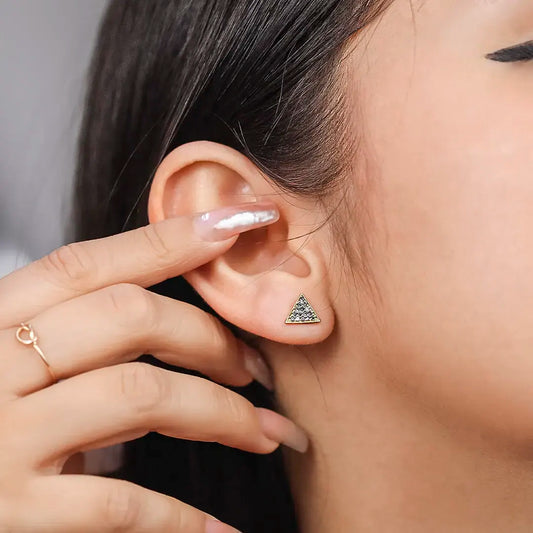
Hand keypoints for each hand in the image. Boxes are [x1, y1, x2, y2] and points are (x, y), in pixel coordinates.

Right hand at [0, 201, 307, 531]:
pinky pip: (117, 503)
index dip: (169, 240)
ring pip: (141, 394)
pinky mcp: (8, 512)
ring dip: (222, 414)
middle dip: (210, 337)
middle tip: (255, 369)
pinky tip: (221, 530)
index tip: (238, 223)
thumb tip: (178, 323)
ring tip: (264, 432)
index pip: (89, 264)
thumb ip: (75, 336)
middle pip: (130, 317)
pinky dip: (180, 518)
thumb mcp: (12, 357)